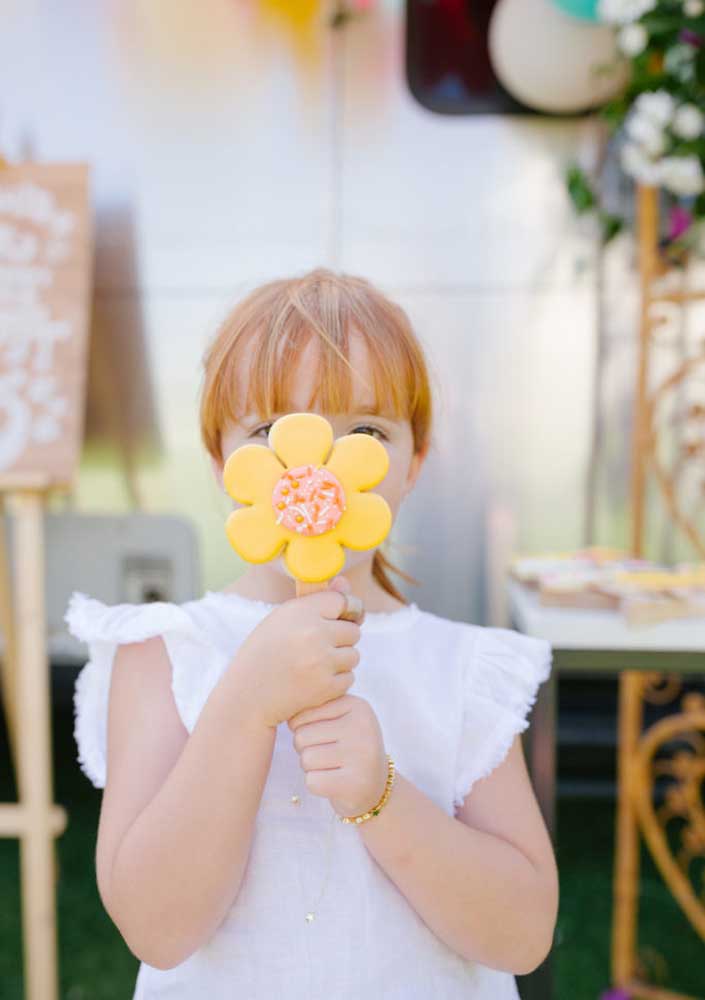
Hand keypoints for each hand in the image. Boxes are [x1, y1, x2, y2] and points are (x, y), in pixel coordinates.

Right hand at [230, 575, 362, 728]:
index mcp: (301, 612)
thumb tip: (346, 583)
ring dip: (340, 660)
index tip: (333, 619)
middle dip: (340, 639)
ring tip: (314, 664)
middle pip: (353, 630)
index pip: (343, 602)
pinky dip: (336, 680)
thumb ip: (316, 601)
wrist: (247, 695)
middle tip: (317, 646)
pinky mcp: (327, 687)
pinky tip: (314, 680)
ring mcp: (322, 662)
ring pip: (353, 655)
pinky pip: (349, 678)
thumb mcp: (282, 618)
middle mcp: (314, 634)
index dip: (341, 612)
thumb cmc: (264, 652)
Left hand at [287, 694, 388, 817]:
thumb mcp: (338, 719)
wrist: (375, 787)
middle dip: (307, 749)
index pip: (302, 713)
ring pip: (305, 759)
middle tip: (331, 755)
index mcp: (356, 705)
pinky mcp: (354, 783)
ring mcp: (361, 756)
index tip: (327, 736)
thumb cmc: (347, 749)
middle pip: (301, 736)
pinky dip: (317, 784)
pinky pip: (312, 781)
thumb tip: (288, 718)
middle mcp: (362, 727)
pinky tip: (336, 782)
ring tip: (334, 767)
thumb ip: (314, 709)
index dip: (304, 730)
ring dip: (312, 767)